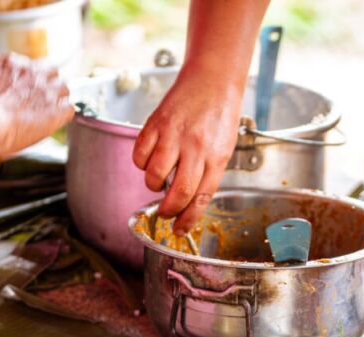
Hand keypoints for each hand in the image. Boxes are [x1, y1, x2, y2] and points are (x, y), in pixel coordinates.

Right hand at [0, 54, 72, 194]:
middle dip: (48, 83)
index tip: (23, 90)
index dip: (29, 79)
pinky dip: (63, 116)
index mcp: (10, 63)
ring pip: (64, 87)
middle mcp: (32, 71)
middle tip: (40, 100)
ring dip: (58, 98)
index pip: (29, 65)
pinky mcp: (57, 109)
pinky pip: (69, 109)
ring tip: (47, 113)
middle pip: (51, 70)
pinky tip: (53, 124)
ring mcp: (47, 90)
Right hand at [132, 68, 242, 234]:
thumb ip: (207, 174)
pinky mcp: (155, 123)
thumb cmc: (219, 115)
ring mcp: (173, 135)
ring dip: (153, 185)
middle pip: (178, 192)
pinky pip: (140, 155)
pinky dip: (142, 164)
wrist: (212, 79)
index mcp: (216, 156)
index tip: (180, 230)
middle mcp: (195, 147)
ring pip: (154, 176)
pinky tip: (151, 158)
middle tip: (165, 212)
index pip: (201, 197)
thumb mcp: (223, 148)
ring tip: (160, 178)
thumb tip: (189, 203)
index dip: (188, 219)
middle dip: (169, 210)